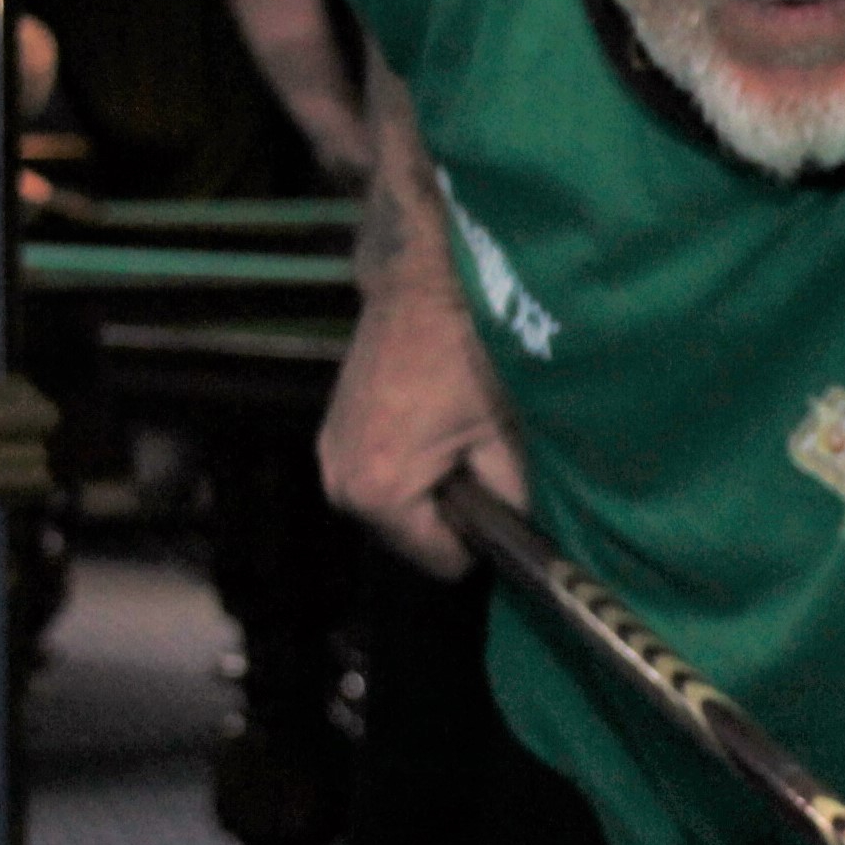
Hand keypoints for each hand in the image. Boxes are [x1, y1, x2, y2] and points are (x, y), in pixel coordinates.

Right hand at [319, 285, 522, 578]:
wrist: (421, 282)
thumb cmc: (466, 353)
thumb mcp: (504, 435)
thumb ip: (510, 500)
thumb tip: (515, 532)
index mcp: (379, 494)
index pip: (442, 562)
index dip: (480, 538)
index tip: (497, 494)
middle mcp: (340, 486)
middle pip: (412, 539)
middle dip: (450, 512)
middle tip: (476, 457)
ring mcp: (328, 459)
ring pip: (396, 509)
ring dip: (428, 489)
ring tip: (454, 438)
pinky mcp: (330, 434)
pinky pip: (377, 477)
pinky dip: (406, 466)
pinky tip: (428, 426)